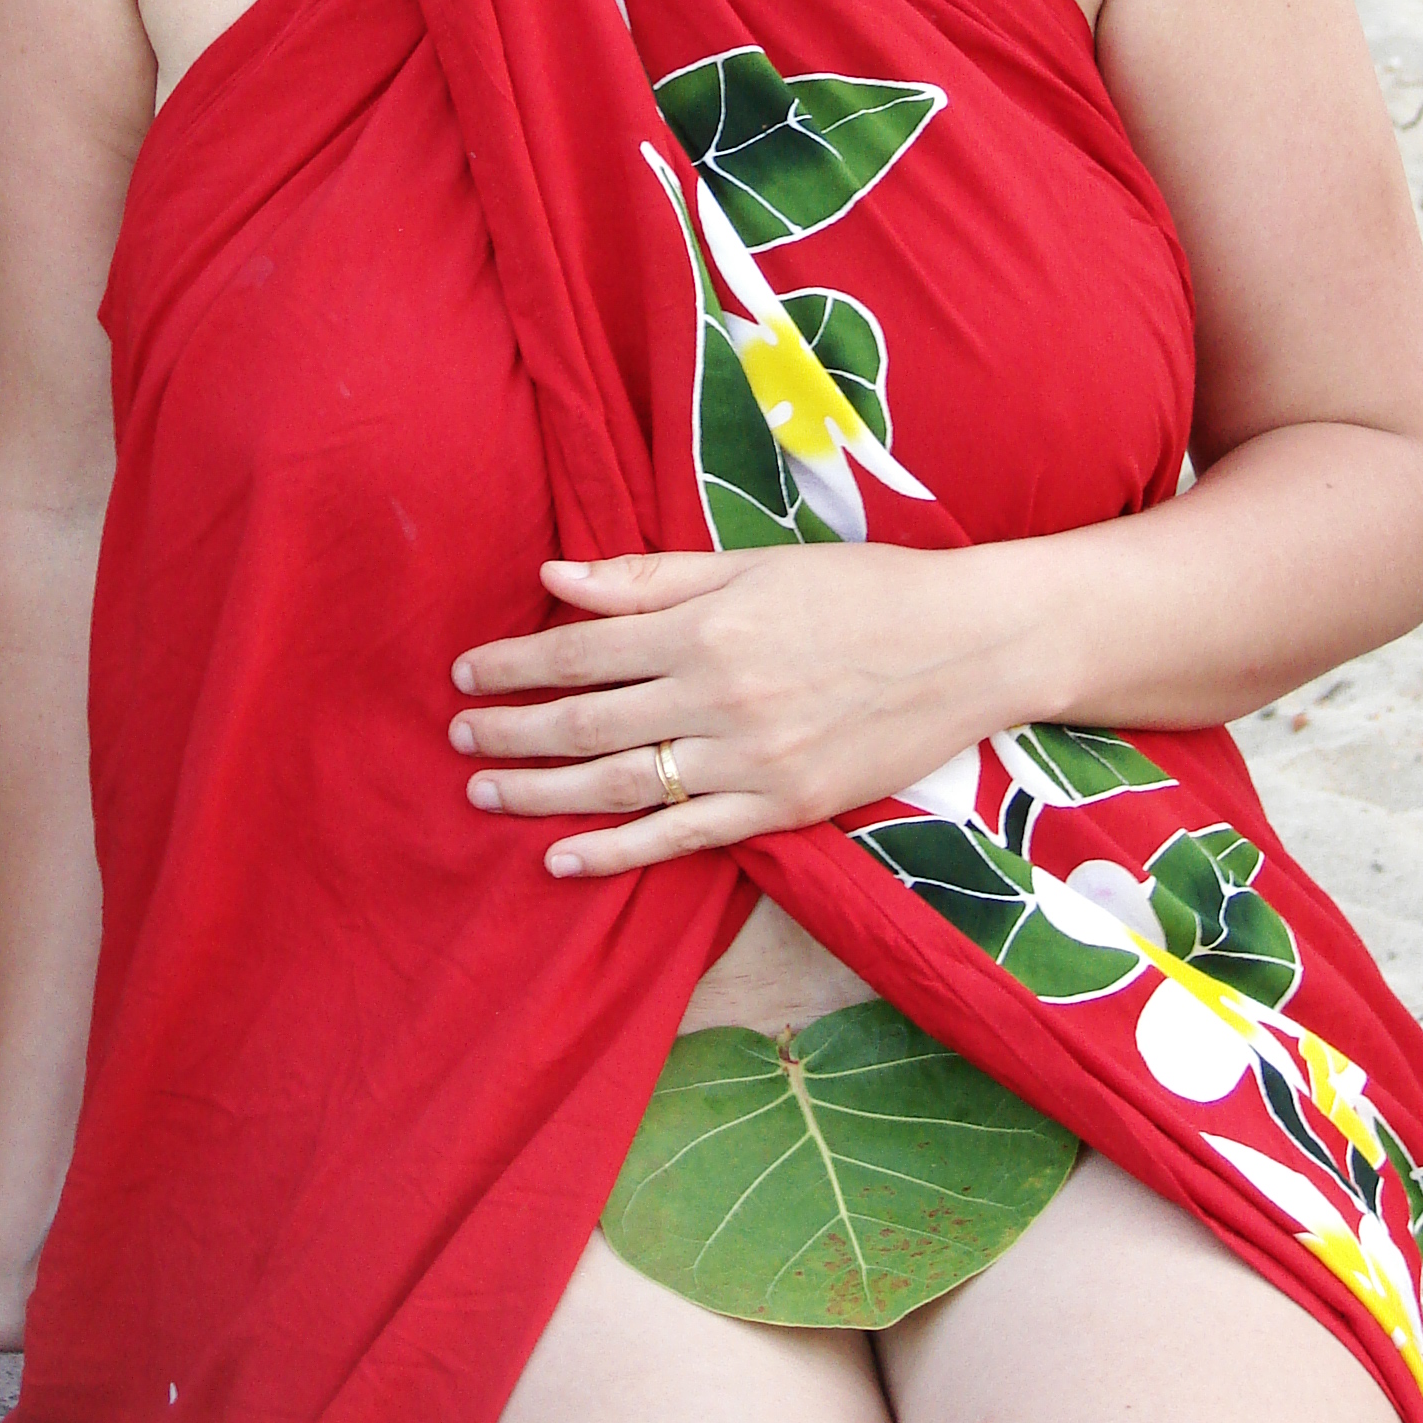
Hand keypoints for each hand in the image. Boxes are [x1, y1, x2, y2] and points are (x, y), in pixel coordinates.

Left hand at [449, 544, 1020, 877]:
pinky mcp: (779, 809)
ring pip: (617, 785)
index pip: (582, 649)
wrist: (965, 646)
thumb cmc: (860, 589)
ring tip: (483, 790)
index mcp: (707, 627)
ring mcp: (748, 761)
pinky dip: (612, 852)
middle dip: (511, 730)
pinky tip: (560, 858)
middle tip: (458, 736)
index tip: (467, 674)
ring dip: (539, 792)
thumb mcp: (754, 564)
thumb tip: (556, 578)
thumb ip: (652, 577)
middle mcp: (717, 697)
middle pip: (586, 723)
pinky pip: (680, 838)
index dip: (515, 665)